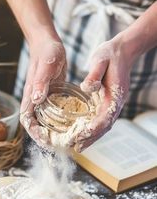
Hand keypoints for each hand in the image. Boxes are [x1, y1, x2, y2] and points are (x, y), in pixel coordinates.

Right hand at [20, 37, 66, 141]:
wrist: (48, 42)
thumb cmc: (46, 52)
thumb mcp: (46, 66)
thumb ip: (41, 82)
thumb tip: (36, 100)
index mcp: (31, 95)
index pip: (28, 121)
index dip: (35, 133)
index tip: (46, 141)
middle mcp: (35, 100)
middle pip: (36, 125)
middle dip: (46, 137)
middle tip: (61, 146)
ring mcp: (43, 99)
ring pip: (46, 121)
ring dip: (54, 132)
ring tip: (68, 140)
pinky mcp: (52, 96)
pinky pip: (54, 113)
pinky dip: (61, 121)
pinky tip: (73, 125)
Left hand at [74, 34, 131, 150]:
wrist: (122, 51)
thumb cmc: (109, 54)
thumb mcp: (100, 60)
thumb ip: (94, 74)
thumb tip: (86, 88)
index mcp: (115, 95)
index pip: (105, 117)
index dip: (93, 128)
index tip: (81, 136)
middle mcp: (116, 103)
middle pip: (104, 127)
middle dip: (90, 138)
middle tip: (76, 148)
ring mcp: (113, 104)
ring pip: (103, 126)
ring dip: (91, 137)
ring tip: (78, 147)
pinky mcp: (108, 103)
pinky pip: (101, 120)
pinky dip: (92, 130)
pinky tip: (82, 134)